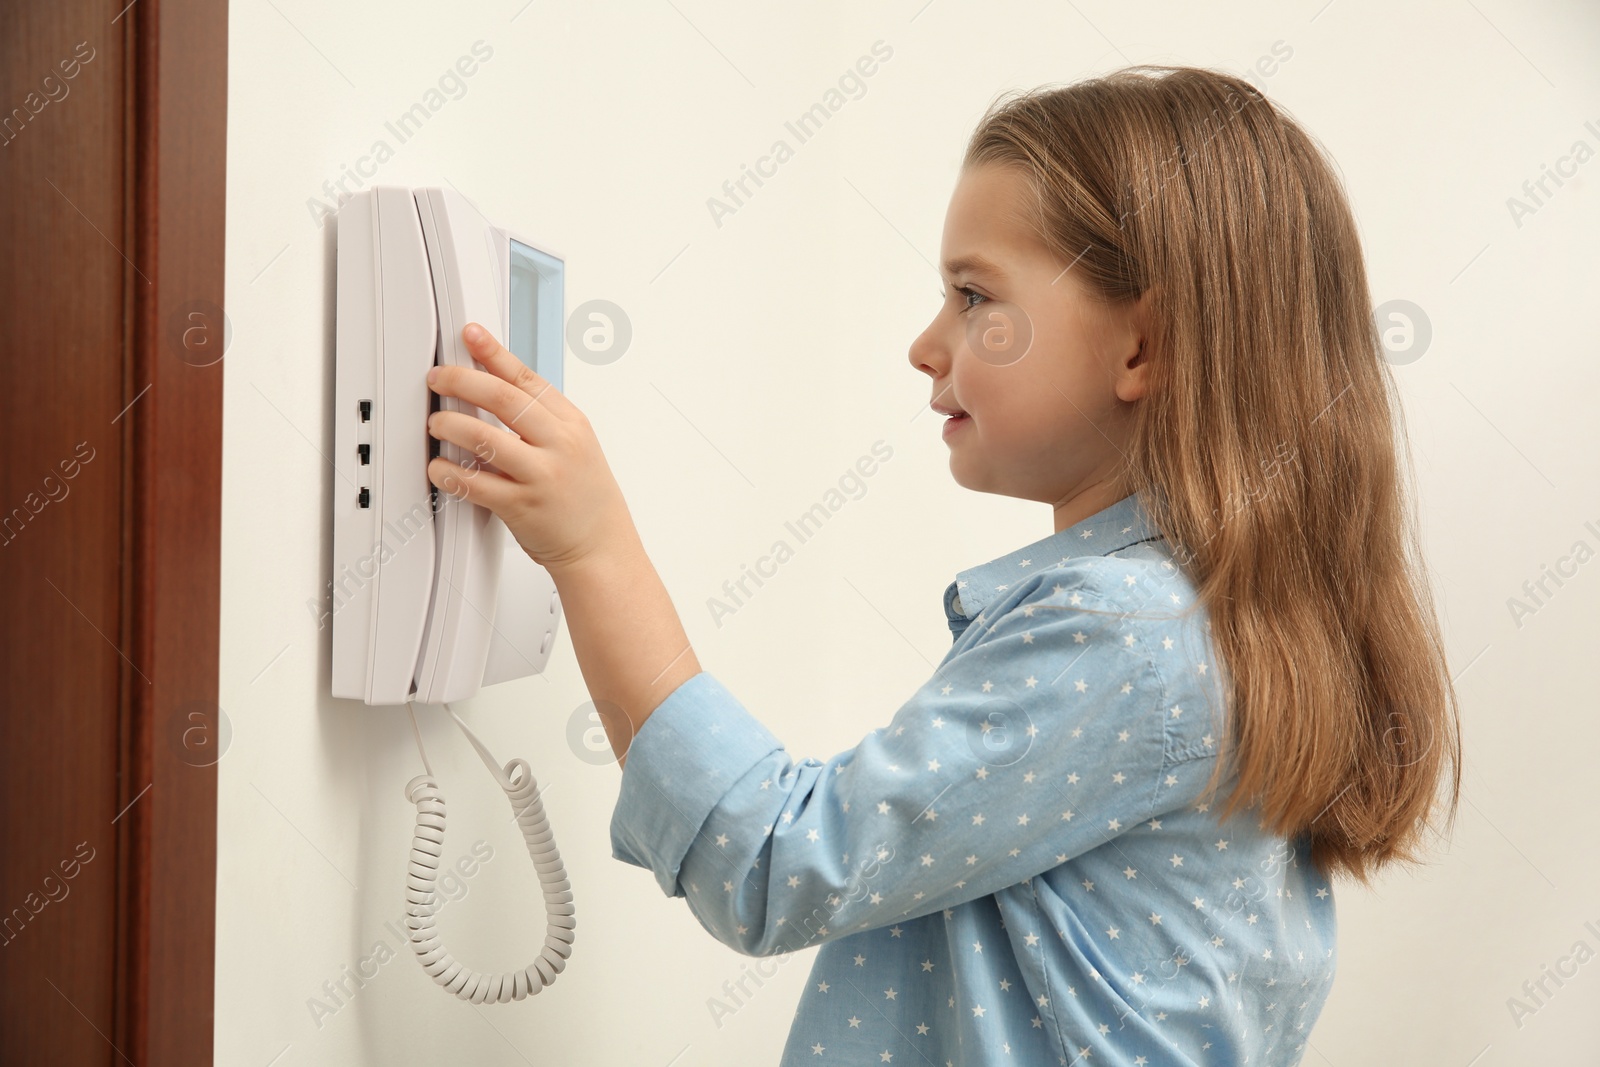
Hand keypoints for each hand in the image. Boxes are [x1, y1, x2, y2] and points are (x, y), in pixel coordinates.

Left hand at [425, 322, 635, 573]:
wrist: (601, 547)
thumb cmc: (585, 499)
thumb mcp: (577, 446)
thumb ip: (542, 419)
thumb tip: (497, 387)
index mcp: (572, 424)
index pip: (527, 378)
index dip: (494, 353)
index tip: (471, 335)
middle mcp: (559, 445)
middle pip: (503, 398)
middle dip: (461, 381)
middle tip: (438, 379)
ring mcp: (541, 476)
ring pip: (483, 437)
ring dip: (450, 425)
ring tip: (437, 424)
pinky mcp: (522, 507)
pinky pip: (474, 483)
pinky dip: (449, 472)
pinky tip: (439, 467)